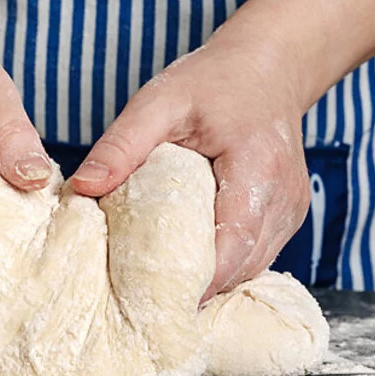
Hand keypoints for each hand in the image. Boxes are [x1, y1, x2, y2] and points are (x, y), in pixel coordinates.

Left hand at [71, 37, 309, 301]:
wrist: (268, 68)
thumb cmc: (214, 81)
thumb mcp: (159, 101)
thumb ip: (122, 145)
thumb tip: (82, 190)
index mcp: (258, 166)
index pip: (233, 242)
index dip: (199, 281)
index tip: (156, 304)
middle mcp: (285, 196)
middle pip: (243, 264)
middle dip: (200, 289)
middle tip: (149, 307)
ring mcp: (292, 208)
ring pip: (253, 266)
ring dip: (214, 280)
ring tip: (166, 292)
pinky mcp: (288, 213)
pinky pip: (258, 254)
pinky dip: (227, 265)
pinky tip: (193, 266)